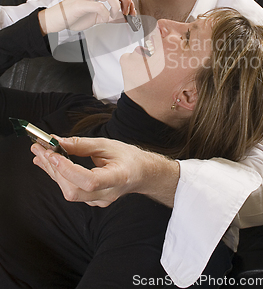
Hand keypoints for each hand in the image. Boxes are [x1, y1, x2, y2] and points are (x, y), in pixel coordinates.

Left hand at [31, 137, 179, 207]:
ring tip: (39, 153)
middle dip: (53, 169)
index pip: (89, 181)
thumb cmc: (128, 157)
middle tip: (39, 149)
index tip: (53, 154)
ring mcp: (99, 202)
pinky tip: (49, 164)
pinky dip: (58, 176)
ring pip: (69, 192)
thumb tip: (58, 142)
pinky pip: (71, 190)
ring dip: (52, 172)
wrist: (141, 173)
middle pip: (74, 190)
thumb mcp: (108, 144)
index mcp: (118, 178)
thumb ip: (82, 144)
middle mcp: (107, 195)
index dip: (69, 170)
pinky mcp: (91, 201)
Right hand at [38, 0, 135, 33]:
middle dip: (126, 0)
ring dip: (116, 6)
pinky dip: (105, 13)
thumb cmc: (75, 16)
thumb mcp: (97, 16)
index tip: (131, 10)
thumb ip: (111, 16)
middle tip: (127, 12)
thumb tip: (126, 19)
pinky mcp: (80, 4)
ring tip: (115, 15)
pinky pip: (98, 5)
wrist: (56, 19)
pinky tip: (104, 19)